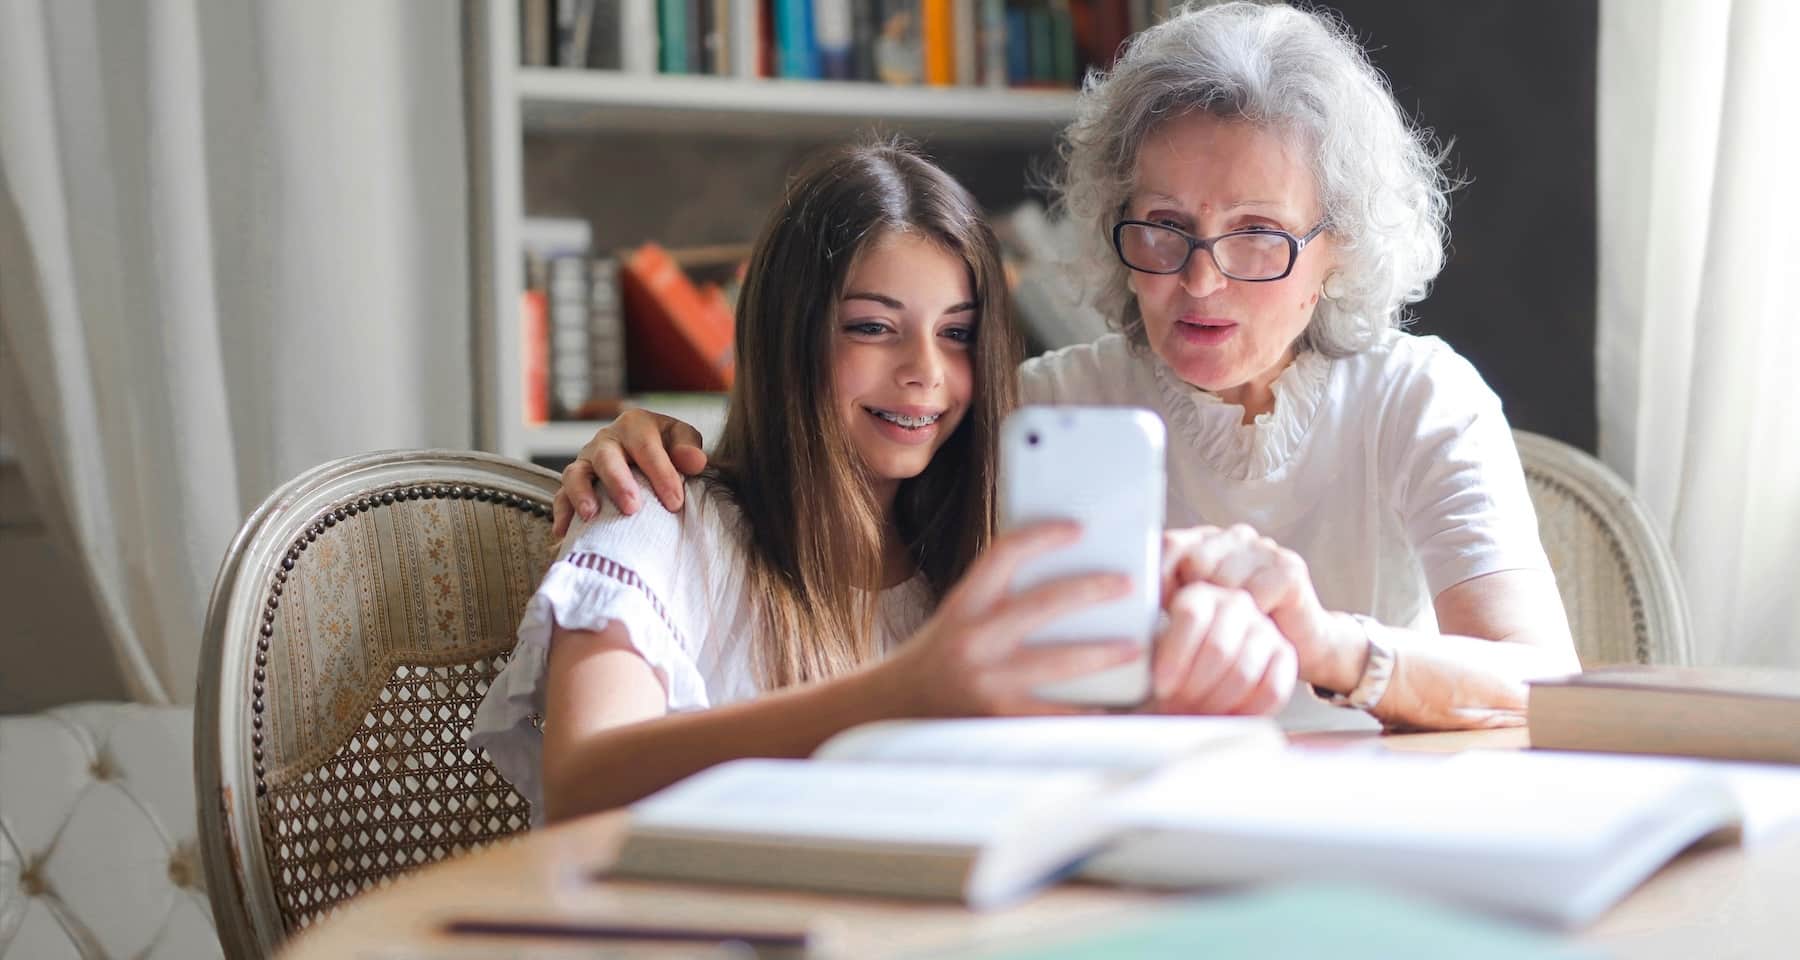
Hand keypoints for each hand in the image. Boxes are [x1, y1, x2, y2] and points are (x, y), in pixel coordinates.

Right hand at [553, 409, 710, 535]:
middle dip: (618, 483)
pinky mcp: (574, 483)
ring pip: (575, 474)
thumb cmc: (665, 447)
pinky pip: (561, 496)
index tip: (675, 503)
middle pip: (606, 458)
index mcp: (634, 425)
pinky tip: (565, 533)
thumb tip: (694, 462)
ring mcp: (586, 461)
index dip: (661, 474)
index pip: (646, 447)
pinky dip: (562, 513)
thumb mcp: (680, 438)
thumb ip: (688, 447)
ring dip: (581, 494)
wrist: (643, 451)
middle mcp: (606, 440)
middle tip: (631, 508)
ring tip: (590, 515)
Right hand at [882, 523, 1145, 717]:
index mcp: (963, 605)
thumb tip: (1060, 578)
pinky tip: (1112, 704)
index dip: (1043, 536)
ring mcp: (987, 682)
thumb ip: (998, 599)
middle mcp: (972, 640)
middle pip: (1043, 604)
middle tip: (1127, 584)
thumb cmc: (935, 659)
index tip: (1078, 528)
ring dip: (1102, 653)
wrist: (891, 709)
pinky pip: (1055, 713)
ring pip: (1058, 662)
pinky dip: (1087, 709)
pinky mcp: (999, 719)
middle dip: (1092, 591)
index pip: (1004, 554)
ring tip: (1134, 646)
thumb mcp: (957, 616)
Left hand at [1148, 581, 1295, 714]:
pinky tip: (1226, 718)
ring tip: (1196, 714)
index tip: (1161, 687)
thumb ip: (1144, 652)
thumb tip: (1130, 662)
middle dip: (1194, 687)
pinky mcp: (1285, 654)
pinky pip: (1272, 688)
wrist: (1202, 678)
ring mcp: (1264, 627)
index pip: (1191, 615)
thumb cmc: (1170, 667)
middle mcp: (1235, 603)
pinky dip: (1246, 711)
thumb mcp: (1150, 653)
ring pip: (1243, 671)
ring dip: (1216, 702)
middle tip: (1178, 707)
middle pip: (1218, 647)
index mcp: (1198, 594)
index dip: (1175, 656)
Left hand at [1160, 525, 1342, 685]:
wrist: (1302, 646)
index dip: (1158, 578)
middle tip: (1201, 630)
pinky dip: (1251, 620)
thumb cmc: (1239, 634)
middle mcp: (1234, 537)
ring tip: (1231, 631)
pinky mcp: (1289, 568)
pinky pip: (1254, 595)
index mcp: (1205, 541)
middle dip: (1194, 600)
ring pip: (1224, 580)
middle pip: (1195, 562)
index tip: (1158, 611)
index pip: (1168, 545)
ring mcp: (1263, 549)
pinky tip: (1257, 627)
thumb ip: (1168, 599)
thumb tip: (1130, 600)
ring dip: (1224, 615)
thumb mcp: (1197, 615)